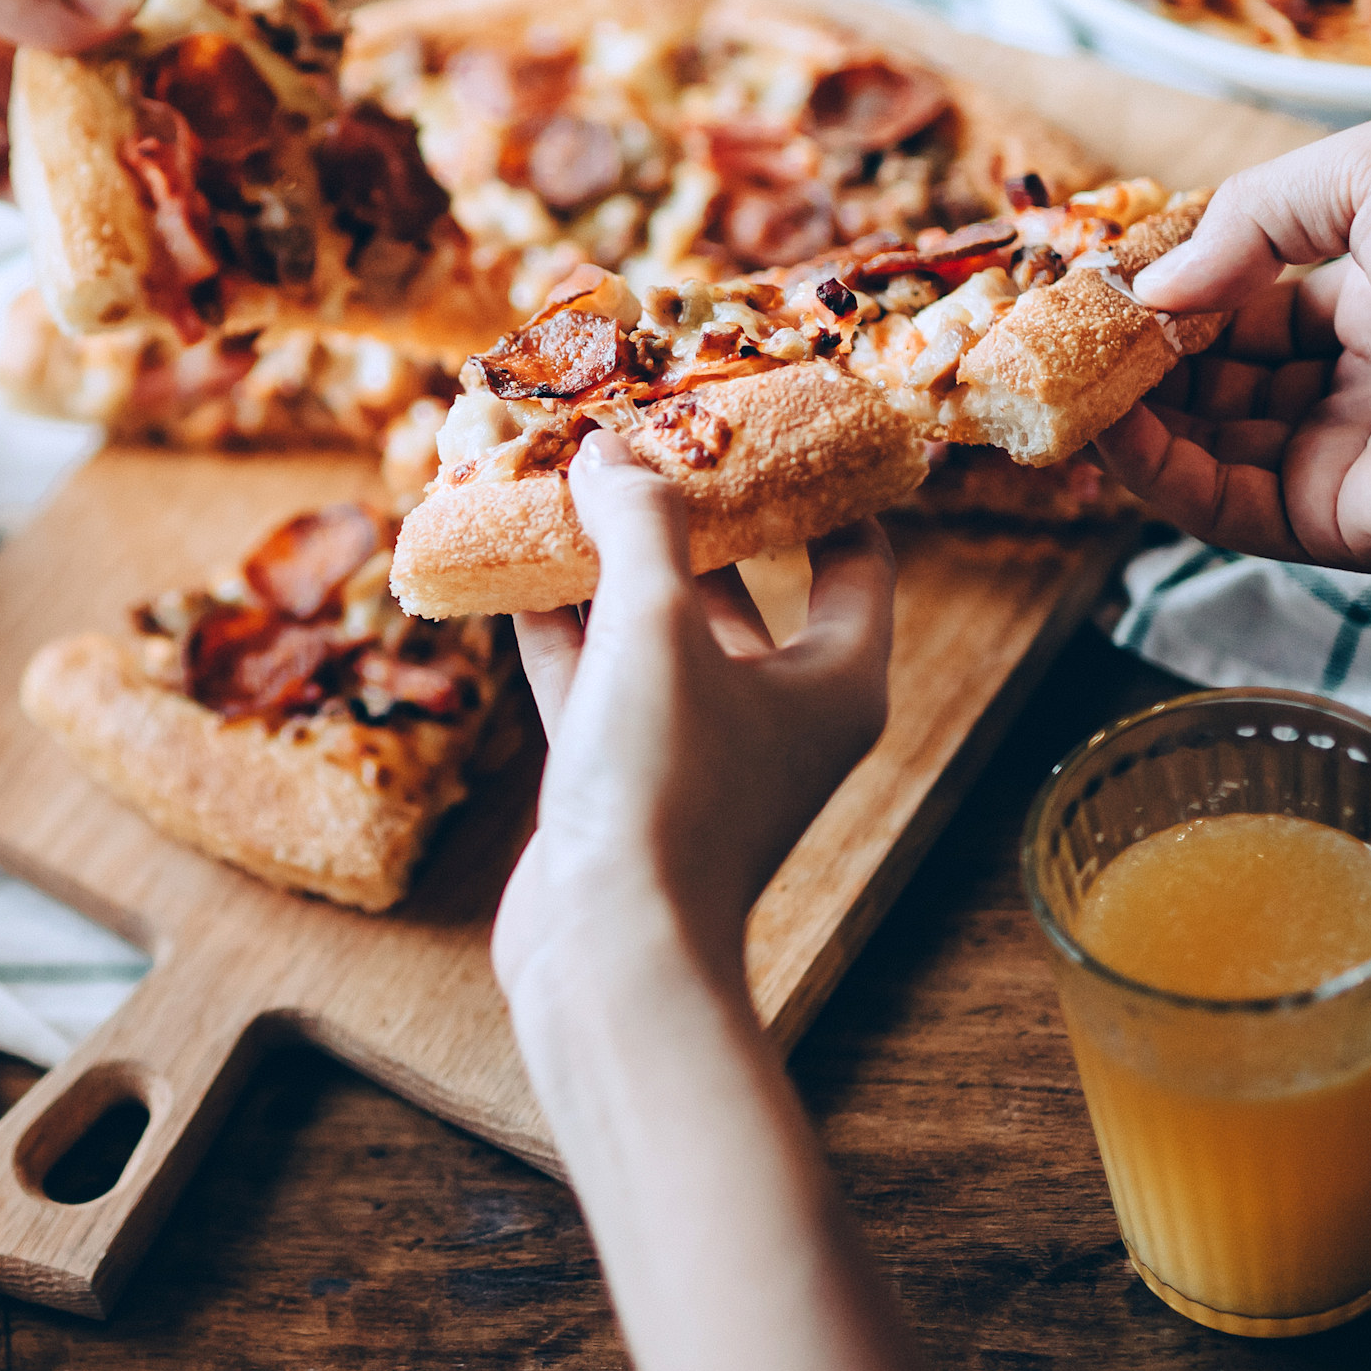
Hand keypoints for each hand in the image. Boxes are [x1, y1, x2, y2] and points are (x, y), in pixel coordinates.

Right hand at [497, 433, 895, 988]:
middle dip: (687, 512)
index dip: (823, 484)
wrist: (608, 951)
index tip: (776, 419)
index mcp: (836, 679)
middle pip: (743, 584)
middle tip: (643, 434)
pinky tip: (512, 566)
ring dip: (610, 563)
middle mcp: (777, 712)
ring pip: (656, 630)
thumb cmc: (667, 787)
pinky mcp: (624, 780)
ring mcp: (697, 748)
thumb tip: (611, 447)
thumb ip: (639, 526)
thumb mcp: (658, 628)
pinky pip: (596, 678)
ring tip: (563, 483)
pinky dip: (560, 625)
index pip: (857, 557)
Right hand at [1095, 118, 1370, 574]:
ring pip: (1197, 441)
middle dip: (1127, 355)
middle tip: (1051, 334)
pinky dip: (1150, 472)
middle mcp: (1349, 381)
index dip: (1164, 290)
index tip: (1093, 280)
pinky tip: (1104, 429)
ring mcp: (1335, 457)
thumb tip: (1156, 283)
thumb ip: (1253, 211)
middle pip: (1205, 375)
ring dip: (1122, 411)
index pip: (1236, 300)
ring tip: (1055, 376)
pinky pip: (1215, 503)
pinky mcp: (1327, 524)